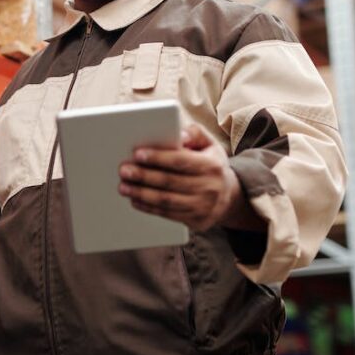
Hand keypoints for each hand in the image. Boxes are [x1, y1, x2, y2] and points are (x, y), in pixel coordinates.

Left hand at [118, 123, 243, 232]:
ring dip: (141, 194)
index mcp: (211, 165)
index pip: (181, 161)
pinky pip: (168, 214)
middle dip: (143, 176)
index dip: (158, 158)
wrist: (230, 197)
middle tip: (124, 170)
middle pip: (170, 181)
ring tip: (123, 187)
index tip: (137, 154)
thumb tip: (179, 134)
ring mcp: (203, 206)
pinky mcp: (196, 221)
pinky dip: (148, 207)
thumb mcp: (210, 145)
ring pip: (166, 200)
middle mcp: (209, 187)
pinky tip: (135, 200)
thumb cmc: (211, 165)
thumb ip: (194, 134)